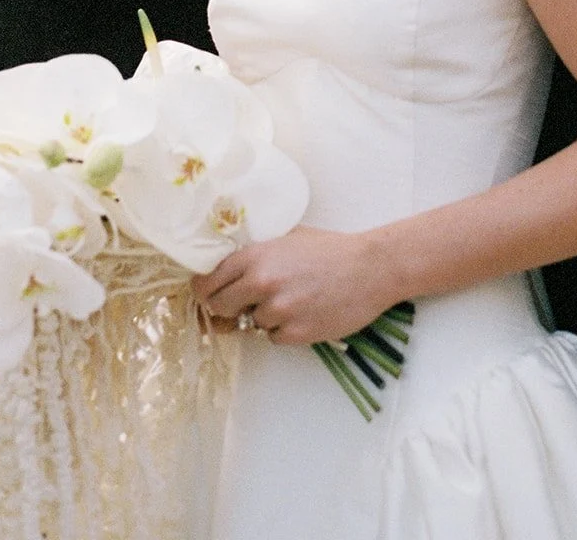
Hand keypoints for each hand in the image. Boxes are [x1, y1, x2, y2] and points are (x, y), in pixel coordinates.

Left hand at [191, 226, 398, 345]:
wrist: (370, 268)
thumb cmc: (330, 250)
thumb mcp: (287, 238)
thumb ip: (255, 253)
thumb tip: (224, 270)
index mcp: (255, 256)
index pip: (208, 282)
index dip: (205, 290)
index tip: (208, 294)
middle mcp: (262, 283)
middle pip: (219, 307)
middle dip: (227, 308)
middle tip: (243, 303)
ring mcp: (278, 311)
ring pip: (250, 324)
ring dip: (263, 317)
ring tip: (291, 300)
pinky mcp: (296, 333)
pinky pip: (274, 338)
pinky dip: (284, 330)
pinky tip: (305, 312)